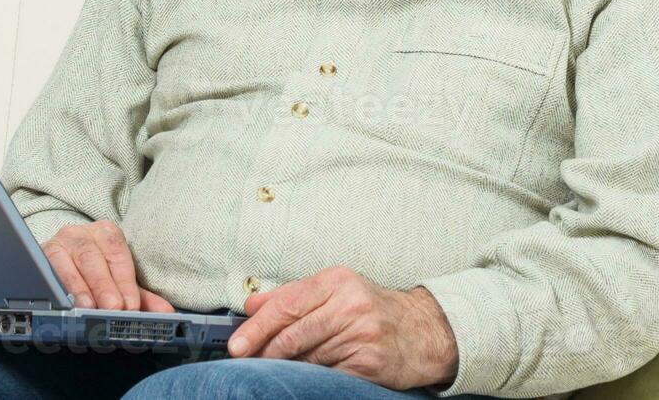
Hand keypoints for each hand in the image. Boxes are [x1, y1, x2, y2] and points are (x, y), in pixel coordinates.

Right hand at [40, 219, 175, 312]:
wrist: (61, 258)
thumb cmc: (94, 271)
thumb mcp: (119, 282)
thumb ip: (141, 297)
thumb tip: (166, 314)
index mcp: (107, 233)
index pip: (118, 253)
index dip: (124, 281)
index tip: (131, 306)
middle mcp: (82, 233)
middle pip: (94, 257)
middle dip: (104, 285)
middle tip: (113, 309)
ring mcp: (60, 242)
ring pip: (69, 261)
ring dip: (79, 287)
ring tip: (88, 308)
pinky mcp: (41, 254)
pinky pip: (47, 268)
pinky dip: (57, 286)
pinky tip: (63, 302)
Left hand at [227, 265, 458, 390]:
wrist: (421, 331)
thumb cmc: (371, 309)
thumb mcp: (334, 290)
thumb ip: (291, 296)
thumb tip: (251, 305)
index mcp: (337, 281)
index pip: (288, 303)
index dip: (258, 326)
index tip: (237, 344)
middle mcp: (351, 305)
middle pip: (295, 332)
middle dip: (264, 350)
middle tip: (245, 361)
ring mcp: (362, 335)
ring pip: (309, 356)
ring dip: (286, 366)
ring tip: (271, 369)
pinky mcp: (370, 363)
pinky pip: (329, 374)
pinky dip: (312, 377)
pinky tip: (303, 376)